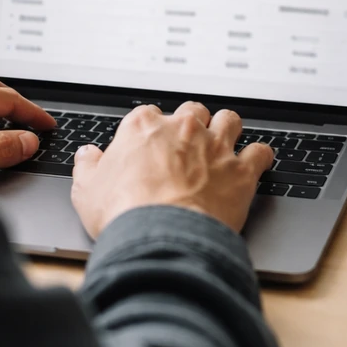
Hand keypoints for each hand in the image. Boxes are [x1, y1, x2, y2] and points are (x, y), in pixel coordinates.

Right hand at [71, 102, 274, 238]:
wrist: (161, 235)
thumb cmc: (124, 212)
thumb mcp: (86, 190)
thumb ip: (87, 167)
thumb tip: (86, 156)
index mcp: (143, 127)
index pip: (148, 115)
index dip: (151, 130)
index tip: (151, 145)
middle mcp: (183, 129)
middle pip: (193, 111)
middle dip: (192, 125)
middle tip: (188, 145)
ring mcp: (215, 146)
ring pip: (229, 120)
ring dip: (228, 129)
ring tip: (225, 143)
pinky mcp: (241, 170)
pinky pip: (260, 152)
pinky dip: (260, 157)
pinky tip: (257, 163)